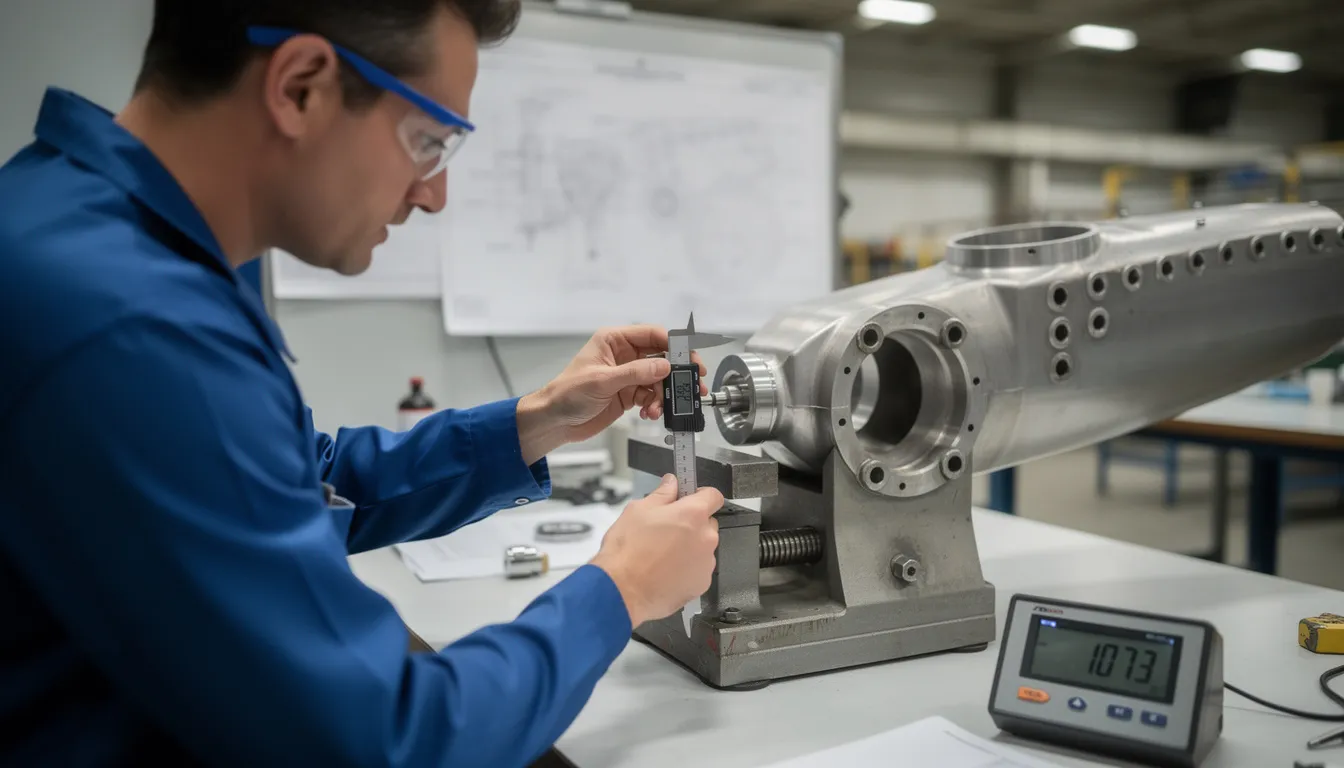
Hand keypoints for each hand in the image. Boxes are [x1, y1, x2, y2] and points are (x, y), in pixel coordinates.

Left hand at [516, 325, 706, 463]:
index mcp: (614, 341)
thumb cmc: (567, 393)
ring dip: (664, 395)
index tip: (689, 359)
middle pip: (662, 357)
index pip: (652, 335)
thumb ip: (636, 372)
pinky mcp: (629, 394)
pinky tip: (650, 413)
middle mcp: (624, 355)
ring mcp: (628, 375)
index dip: (674, 345)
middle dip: (677, 373)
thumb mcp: (602, 380)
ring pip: (659, 380)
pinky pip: (651, 396)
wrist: (555, 421)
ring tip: (659, 408)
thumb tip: (665, 366)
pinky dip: (655, 406)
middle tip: (693, 385)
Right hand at [589, 474, 723, 626]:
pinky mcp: (701, 584)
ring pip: (702, 548)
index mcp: (692, 514)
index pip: (713, 495)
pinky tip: (665, 570)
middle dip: (691, 524)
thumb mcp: (638, 510)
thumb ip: (661, 494)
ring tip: (661, 554)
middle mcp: (705, 538)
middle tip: (667, 529)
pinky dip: (686, 568)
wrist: (622, 590)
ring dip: (689, 547)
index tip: (689, 498)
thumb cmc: (627, 552)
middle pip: (707, 523)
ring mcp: (705, 563)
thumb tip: (671, 484)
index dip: (700, 495)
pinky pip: (698, 569)